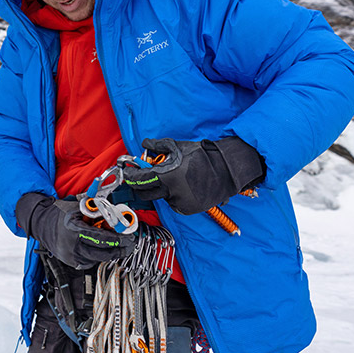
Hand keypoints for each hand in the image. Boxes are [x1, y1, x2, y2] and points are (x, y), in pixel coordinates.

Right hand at [15, 193, 136, 269]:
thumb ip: (96, 211)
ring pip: (97, 259)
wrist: (42, 224)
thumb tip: (115, 216)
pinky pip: (90, 262)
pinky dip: (99, 256)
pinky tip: (103, 250)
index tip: (128, 238)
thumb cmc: (60, 213)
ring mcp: (70, 256)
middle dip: (119, 250)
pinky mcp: (70, 262)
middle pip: (102, 253)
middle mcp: (71, 245)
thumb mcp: (78, 207)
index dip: (117, 239)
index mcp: (73, 228)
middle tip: (130, 245)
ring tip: (121, 248)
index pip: (101, 238)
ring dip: (111, 254)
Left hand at [121, 137, 263, 215]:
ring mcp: (180, 202)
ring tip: (173, 179)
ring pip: (162, 198)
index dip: (131, 177)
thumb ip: (158, 146)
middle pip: (146, 194)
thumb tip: (144, 143)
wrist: (226, 170)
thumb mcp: (178, 147)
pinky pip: (175, 204)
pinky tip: (182, 188)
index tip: (127, 173)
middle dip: (140, 186)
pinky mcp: (189, 209)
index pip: (140, 180)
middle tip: (141, 179)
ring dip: (161, 190)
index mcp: (167, 176)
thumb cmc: (202, 156)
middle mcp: (172, 192)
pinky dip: (174, 197)